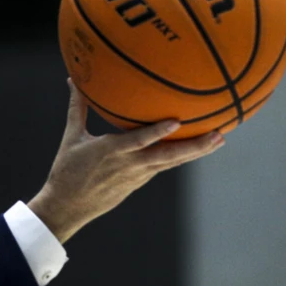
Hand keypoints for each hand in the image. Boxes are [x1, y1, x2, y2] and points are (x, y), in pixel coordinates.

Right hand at [27, 79, 224, 243]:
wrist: (67, 207)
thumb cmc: (66, 169)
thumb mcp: (71, 137)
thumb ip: (77, 107)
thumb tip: (72, 79)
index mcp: (111, 152)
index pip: (139, 141)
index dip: (158, 132)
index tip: (177, 121)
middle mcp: (130, 165)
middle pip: (168, 156)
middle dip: (195, 146)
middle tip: (218, 135)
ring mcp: (137, 177)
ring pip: (171, 162)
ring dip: (195, 152)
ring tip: (218, 140)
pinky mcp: (139, 183)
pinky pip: (163, 166)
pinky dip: (180, 157)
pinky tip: (195, 148)